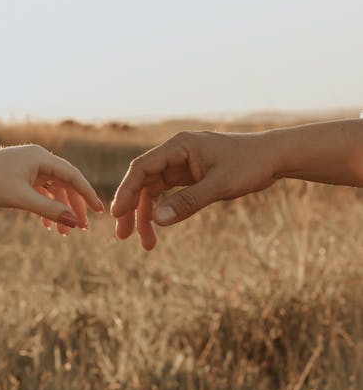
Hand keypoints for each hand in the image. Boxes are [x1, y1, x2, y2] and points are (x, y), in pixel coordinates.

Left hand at [0, 144, 103, 234]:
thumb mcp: (21, 198)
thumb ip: (50, 210)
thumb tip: (75, 222)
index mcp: (41, 157)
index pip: (73, 176)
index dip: (87, 194)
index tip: (99, 212)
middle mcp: (38, 159)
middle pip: (65, 184)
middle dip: (74, 207)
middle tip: (83, 228)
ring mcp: (28, 168)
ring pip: (53, 190)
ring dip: (59, 210)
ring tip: (64, 233)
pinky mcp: (19, 176)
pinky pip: (40, 192)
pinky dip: (46, 207)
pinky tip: (47, 225)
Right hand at [110, 130, 277, 249]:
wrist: (273, 157)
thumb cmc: (249, 165)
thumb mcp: (219, 186)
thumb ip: (188, 202)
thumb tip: (157, 220)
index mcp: (179, 146)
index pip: (142, 168)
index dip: (126, 191)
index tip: (117, 214)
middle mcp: (176, 152)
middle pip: (143, 180)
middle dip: (132, 208)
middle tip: (123, 235)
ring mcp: (182, 164)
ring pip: (154, 190)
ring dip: (146, 214)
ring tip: (146, 243)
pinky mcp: (191, 175)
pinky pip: (168, 193)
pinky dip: (163, 211)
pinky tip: (159, 228)